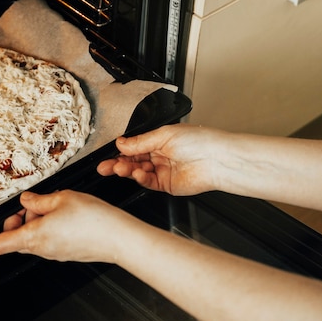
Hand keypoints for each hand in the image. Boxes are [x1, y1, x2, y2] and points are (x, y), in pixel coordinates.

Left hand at [0, 190, 135, 262]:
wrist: (120, 238)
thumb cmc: (94, 220)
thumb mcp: (61, 198)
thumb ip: (38, 201)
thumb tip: (26, 201)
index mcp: (35, 237)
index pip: (0, 243)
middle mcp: (43, 249)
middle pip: (16, 239)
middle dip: (15, 222)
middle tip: (27, 206)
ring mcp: (55, 253)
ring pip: (32, 238)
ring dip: (33, 222)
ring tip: (50, 204)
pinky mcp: (67, 252)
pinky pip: (47, 240)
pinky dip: (46, 226)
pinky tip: (60, 212)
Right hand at [97, 124, 224, 195]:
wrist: (216, 159)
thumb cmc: (199, 141)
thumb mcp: (163, 135)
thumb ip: (140, 142)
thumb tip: (121, 143)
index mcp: (158, 140)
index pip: (133, 147)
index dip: (121, 151)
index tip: (109, 153)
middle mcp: (159, 155)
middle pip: (132, 161)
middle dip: (117, 163)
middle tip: (105, 167)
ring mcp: (162, 171)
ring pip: (137, 172)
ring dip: (127, 171)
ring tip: (120, 169)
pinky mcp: (166, 184)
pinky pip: (148, 182)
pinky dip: (140, 178)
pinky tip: (137, 174)